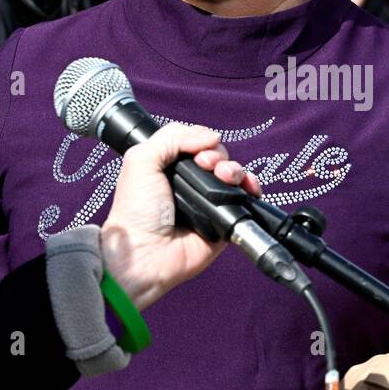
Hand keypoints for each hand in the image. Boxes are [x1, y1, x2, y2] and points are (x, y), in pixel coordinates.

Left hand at [100, 123, 261, 310]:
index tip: (197, 154)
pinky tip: (248, 187)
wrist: (145, 252)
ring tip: (225, 177)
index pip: (196, 143)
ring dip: (235, 170)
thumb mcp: (141, 160)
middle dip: (218, 156)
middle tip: (206, 166)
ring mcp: (208, 202)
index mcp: (169, 167)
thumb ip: (171, 137)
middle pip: (218, 157)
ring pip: (234, 175)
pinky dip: (252, 189)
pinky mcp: (224, 221)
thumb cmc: (136, 210)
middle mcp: (190, 183)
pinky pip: (245, 201)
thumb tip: (211, 137)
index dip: (202, 142)